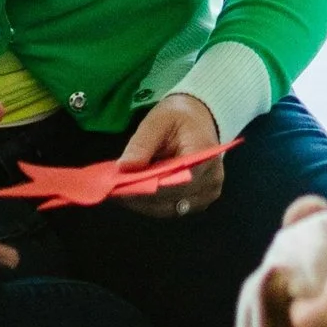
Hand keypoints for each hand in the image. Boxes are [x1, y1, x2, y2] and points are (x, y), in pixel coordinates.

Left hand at [114, 92, 224, 218]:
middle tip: (114, 193)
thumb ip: (142, 144)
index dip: (151, 191)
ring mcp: (207, 193)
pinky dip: (152, 204)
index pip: (180, 184)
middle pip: (175, 201)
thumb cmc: (179, 117)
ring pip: (172, 209)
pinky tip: (133, 195)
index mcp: (205, 156)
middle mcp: (212, 179)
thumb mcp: (158, 121)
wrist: (199, 119)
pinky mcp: (199, 199)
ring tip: (120, 194)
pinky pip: (173, 207)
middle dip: (143, 199)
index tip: (123, 189)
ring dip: (145, 204)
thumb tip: (124, 168)